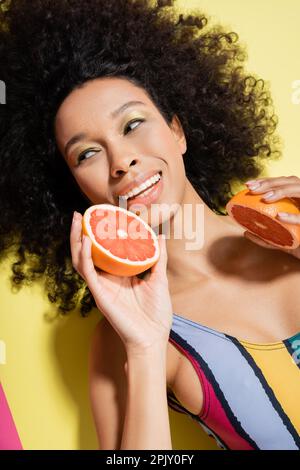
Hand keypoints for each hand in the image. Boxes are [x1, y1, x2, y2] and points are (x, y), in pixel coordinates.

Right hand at [70, 211, 172, 353]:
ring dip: (77, 240)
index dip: (98, 235)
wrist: (153, 338)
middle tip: (81, 214)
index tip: (100, 216)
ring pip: (82, 261)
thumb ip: (158, 258)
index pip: (103, 251)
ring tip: (78, 222)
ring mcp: (101, 287)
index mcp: (119, 276)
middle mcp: (107, 280)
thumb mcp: (159, 279)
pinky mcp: (100, 295)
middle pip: (88, 253)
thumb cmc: (156, 314)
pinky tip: (86, 242)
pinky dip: (85, 257)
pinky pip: (88, 273)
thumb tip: (160, 236)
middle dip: (82, 233)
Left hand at [243, 175, 299, 258]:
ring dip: (281, 192)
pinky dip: (292, 217)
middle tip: (252, 189)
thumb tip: (246, 233)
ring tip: (265, 198)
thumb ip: (267, 236)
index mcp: (297, 199)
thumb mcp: (280, 239)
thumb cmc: (296, 245)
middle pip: (290, 181)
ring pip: (298, 190)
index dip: (266, 180)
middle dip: (270, 183)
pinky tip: (279, 216)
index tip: (248, 185)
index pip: (282, 182)